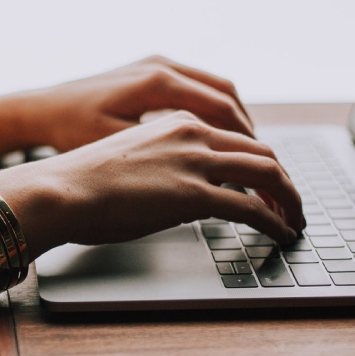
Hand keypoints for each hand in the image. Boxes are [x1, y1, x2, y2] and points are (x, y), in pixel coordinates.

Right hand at [0, 111, 303, 258]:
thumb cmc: (81, 182)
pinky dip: (275, 221)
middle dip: (284, 181)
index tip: (268, 184)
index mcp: (177, 122)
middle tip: (292, 204)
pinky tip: (281, 234)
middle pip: (261, 152)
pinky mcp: (194, 194)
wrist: (60, 189)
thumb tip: (181, 196)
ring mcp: (195, 161)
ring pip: (268, 173)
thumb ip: (165, 167)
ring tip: (295, 221)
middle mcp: (192, 133)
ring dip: (289, 199)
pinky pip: (253, 207)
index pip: (236, 137)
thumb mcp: (131, 161)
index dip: (260, 162)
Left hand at [19, 55, 253, 152]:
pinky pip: (197, 86)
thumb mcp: (118, 148)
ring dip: (234, 118)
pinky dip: (214, 109)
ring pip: (215, 87)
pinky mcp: (150, 69)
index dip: (246, 140)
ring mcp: (156, 63)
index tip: (259, 166)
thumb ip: (164, 156)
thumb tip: (210, 175)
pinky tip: (216, 136)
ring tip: (245, 151)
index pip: (221, 109)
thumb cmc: (71, 131)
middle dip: (247, 130)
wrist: (41, 109)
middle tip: (262, 162)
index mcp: (157, 82)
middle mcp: (161, 65)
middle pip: (226, 94)